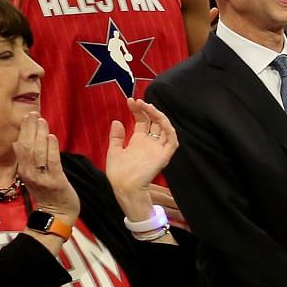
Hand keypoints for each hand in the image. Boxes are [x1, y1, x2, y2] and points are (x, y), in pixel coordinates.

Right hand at [13, 114, 79, 222]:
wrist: (58, 214)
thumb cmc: (48, 193)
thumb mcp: (32, 175)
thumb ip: (26, 160)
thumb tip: (17, 142)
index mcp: (23, 170)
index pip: (20, 146)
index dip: (23, 130)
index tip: (27, 116)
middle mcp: (29, 172)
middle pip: (27, 146)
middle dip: (30, 128)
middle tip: (33, 113)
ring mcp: (42, 177)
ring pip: (38, 152)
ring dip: (40, 134)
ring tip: (42, 121)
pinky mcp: (55, 181)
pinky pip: (52, 161)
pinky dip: (51, 148)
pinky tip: (52, 136)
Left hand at [104, 99, 177, 215]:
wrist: (124, 186)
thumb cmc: (118, 172)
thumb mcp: (113, 150)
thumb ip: (116, 136)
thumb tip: (117, 121)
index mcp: (139, 142)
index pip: (143, 121)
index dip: (138, 110)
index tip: (130, 101)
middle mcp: (150, 143)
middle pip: (154, 122)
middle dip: (147, 110)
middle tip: (138, 101)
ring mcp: (158, 149)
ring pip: (165, 128)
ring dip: (159, 116)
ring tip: (148, 106)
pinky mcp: (164, 155)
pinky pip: (172, 140)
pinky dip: (169, 129)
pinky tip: (160, 119)